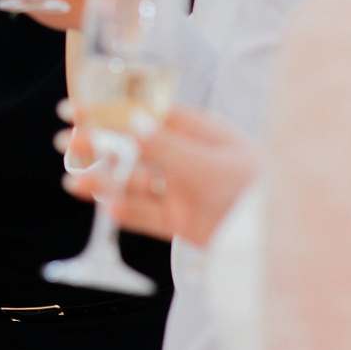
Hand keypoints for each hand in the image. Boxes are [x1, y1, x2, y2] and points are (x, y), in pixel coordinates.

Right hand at [59, 106, 258, 246]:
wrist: (283, 240)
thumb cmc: (254, 189)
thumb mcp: (207, 164)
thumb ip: (165, 145)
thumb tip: (131, 119)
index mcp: (199, 132)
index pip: (146, 115)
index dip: (110, 112)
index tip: (75, 109)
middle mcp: (188, 158)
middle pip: (135, 149)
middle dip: (100, 147)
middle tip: (66, 146)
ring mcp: (185, 190)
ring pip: (136, 183)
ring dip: (106, 181)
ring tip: (75, 183)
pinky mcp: (184, 222)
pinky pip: (147, 215)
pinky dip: (126, 212)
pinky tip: (106, 209)